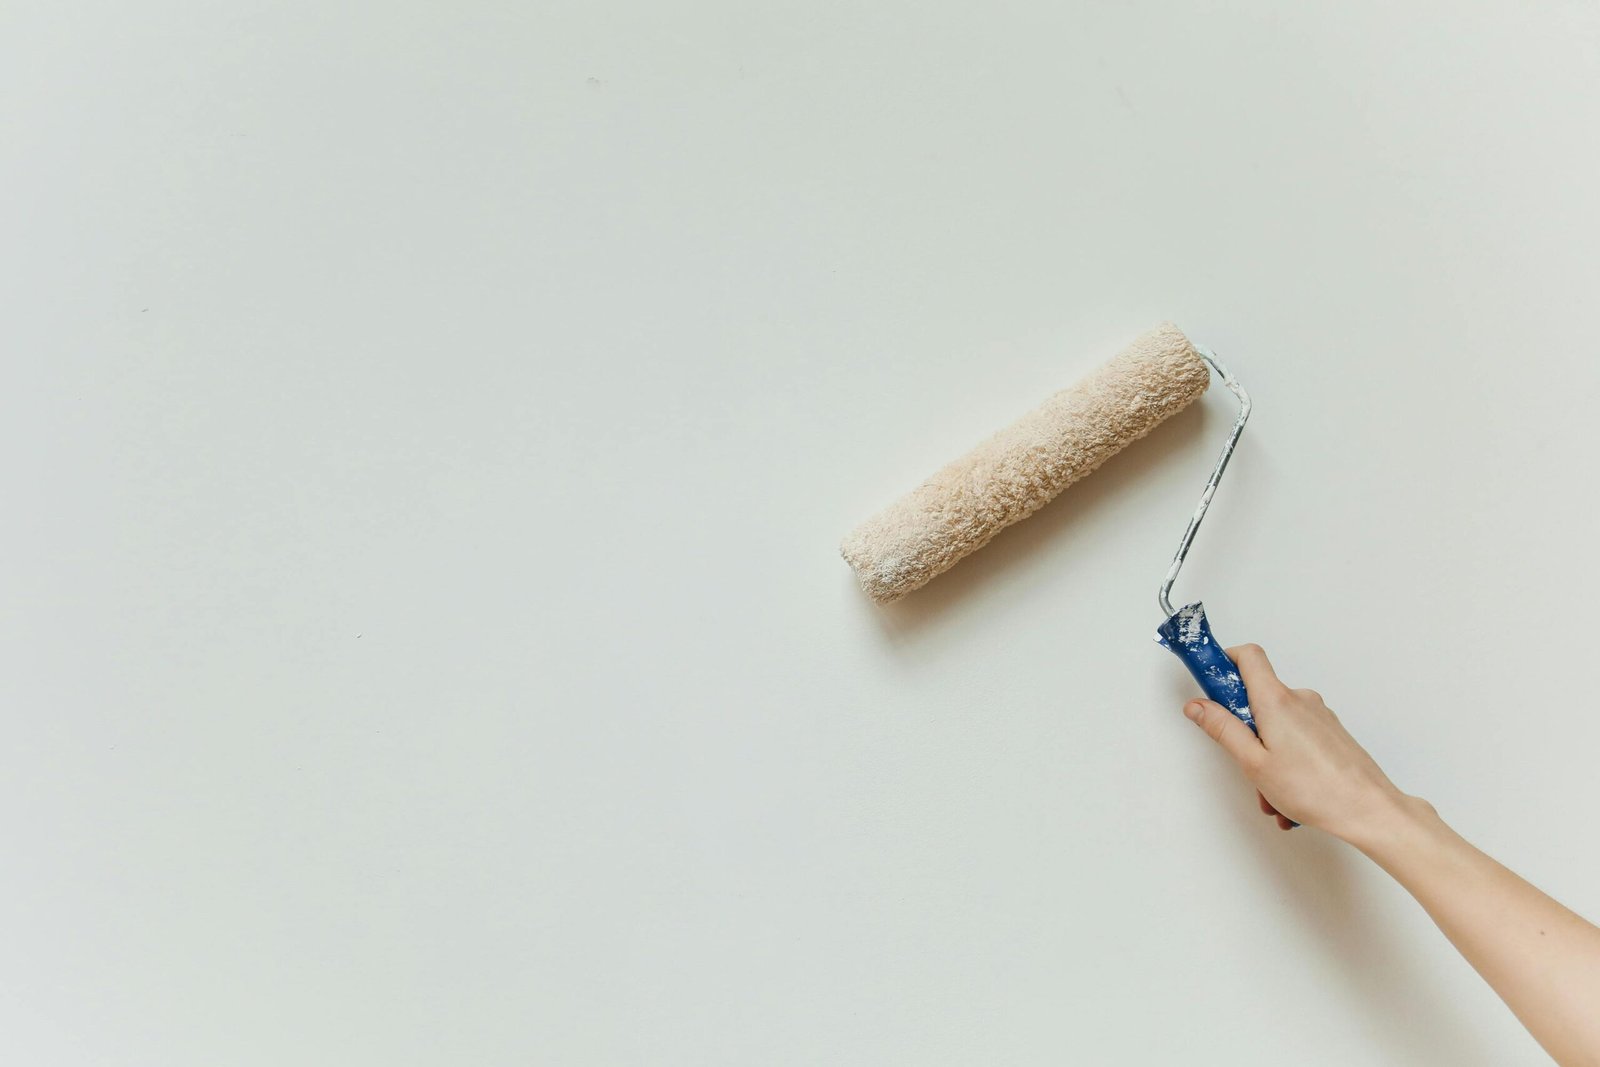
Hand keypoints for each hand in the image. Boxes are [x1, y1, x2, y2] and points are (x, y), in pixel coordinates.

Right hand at [1181, 644, 1405, 842]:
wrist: (1369, 809)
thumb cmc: (1317, 789)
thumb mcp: (1253, 762)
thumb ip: (1223, 729)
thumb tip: (1198, 706)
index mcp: (1276, 700)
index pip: (1247, 656)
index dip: (1224, 662)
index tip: (1208, 681)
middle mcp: (1300, 700)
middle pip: (1258, 698)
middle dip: (1244, 731)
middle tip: (1243, 761)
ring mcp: (1318, 716)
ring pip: (1277, 725)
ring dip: (1266, 755)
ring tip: (1271, 793)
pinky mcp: (1330, 732)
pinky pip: (1296, 738)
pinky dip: (1286, 761)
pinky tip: (1289, 795)